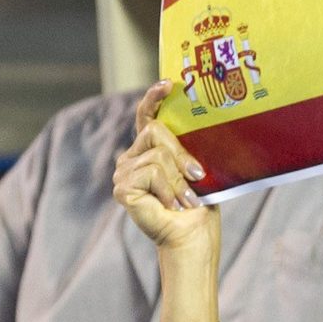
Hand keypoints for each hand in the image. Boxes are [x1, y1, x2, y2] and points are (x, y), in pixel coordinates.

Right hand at [112, 81, 217, 250]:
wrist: (194, 237)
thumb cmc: (199, 207)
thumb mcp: (198, 170)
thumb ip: (188, 148)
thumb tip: (200, 123)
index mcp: (150, 151)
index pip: (146, 117)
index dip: (154, 98)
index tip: (168, 84)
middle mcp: (132, 158)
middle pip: (156, 131)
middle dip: (182, 155)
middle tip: (198, 178)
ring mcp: (123, 172)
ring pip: (157, 154)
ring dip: (179, 179)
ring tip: (185, 200)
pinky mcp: (122, 187)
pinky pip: (152, 171)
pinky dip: (169, 189)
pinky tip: (171, 205)